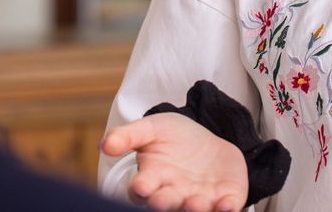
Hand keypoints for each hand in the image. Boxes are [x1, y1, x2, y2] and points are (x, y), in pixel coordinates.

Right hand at [101, 112, 247, 211]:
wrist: (206, 140)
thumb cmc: (173, 138)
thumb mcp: (151, 129)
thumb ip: (127, 136)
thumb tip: (104, 145)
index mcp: (152, 180)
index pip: (141, 188)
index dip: (140, 188)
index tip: (141, 185)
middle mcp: (174, 195)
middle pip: (166, 204)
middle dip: (164, 203)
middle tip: (161, 201)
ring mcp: (199, 199)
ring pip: (195, 209)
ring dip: (195, 209)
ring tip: (194, 203)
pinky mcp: (225, 197)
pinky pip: (226, 207)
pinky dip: (226, 208)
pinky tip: (227, 206)